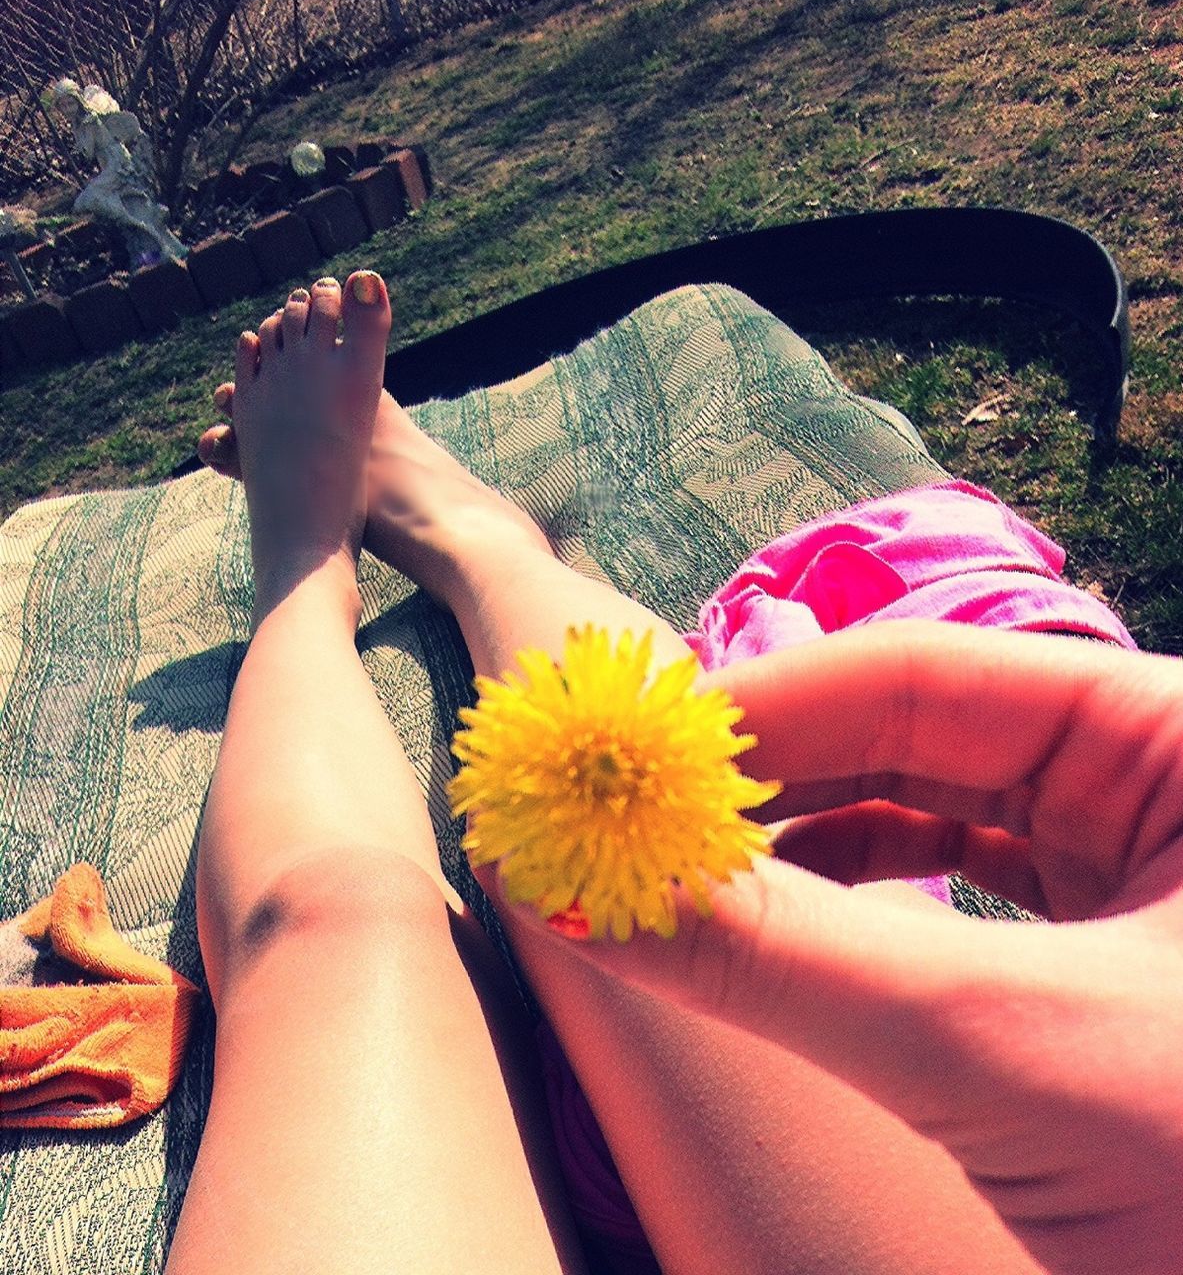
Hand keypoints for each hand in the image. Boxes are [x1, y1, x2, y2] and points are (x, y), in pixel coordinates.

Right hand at [527, 621, 1182, 1274]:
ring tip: (681, 875)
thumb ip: (787, 960)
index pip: (922, 675)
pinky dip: (857, 910)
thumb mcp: (1008, 1052)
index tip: (622, 761)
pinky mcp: (1115, 953)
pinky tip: (777, 923)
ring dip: (796, 847)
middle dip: (763, 783)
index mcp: (1179, 733)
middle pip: (915, 735)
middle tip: (625, 822)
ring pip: (931, 814)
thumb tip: (593, 898)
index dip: (759, 712)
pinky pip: (961, 897)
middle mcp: (1159, 774)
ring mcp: (1142, 863)